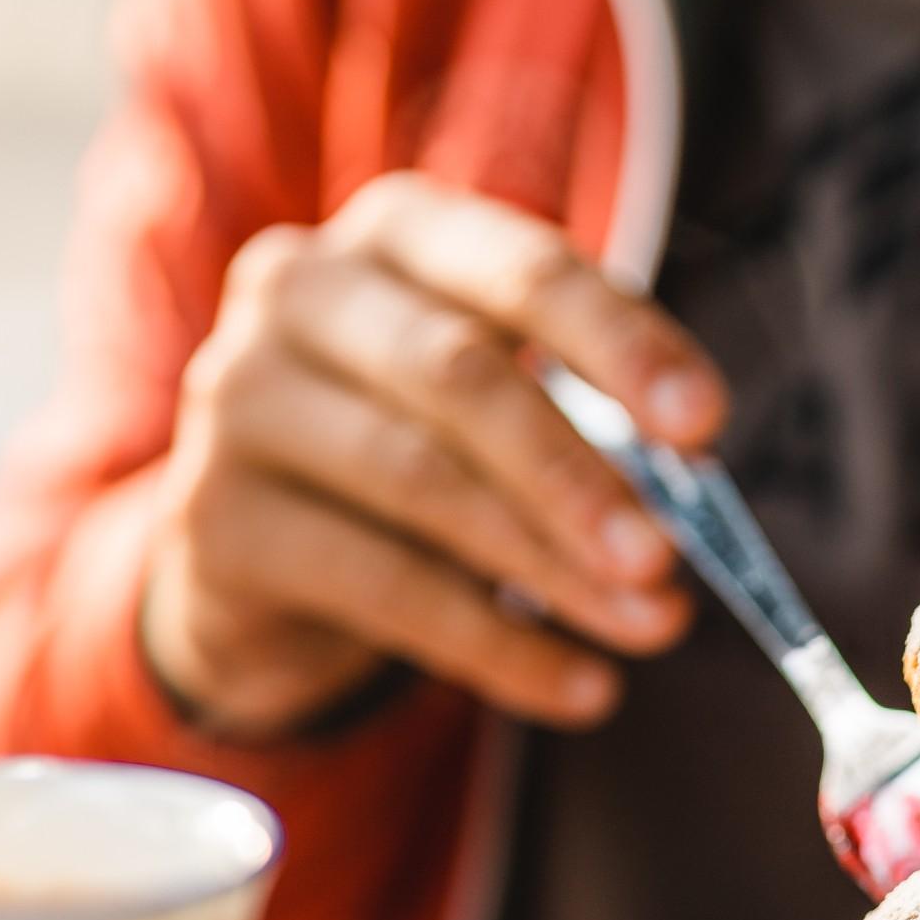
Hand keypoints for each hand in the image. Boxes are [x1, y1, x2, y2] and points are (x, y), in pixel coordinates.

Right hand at [141, 173, 724, 737]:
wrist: (263, 550)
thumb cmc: (418, 446)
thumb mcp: (503, 405)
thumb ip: (591, 423)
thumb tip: (693, 496)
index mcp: (400, 232)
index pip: (521, 269)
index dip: (618, 344)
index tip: (703, 424)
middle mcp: (302, 290)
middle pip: (457, 375)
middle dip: (575, 473)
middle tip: (665, 558)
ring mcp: (239, 399)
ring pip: (418, 482)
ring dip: (549, 569)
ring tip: (648, 626)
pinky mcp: (216, 518)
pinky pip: (379, 586)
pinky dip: (495, 647)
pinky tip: (579, 687)